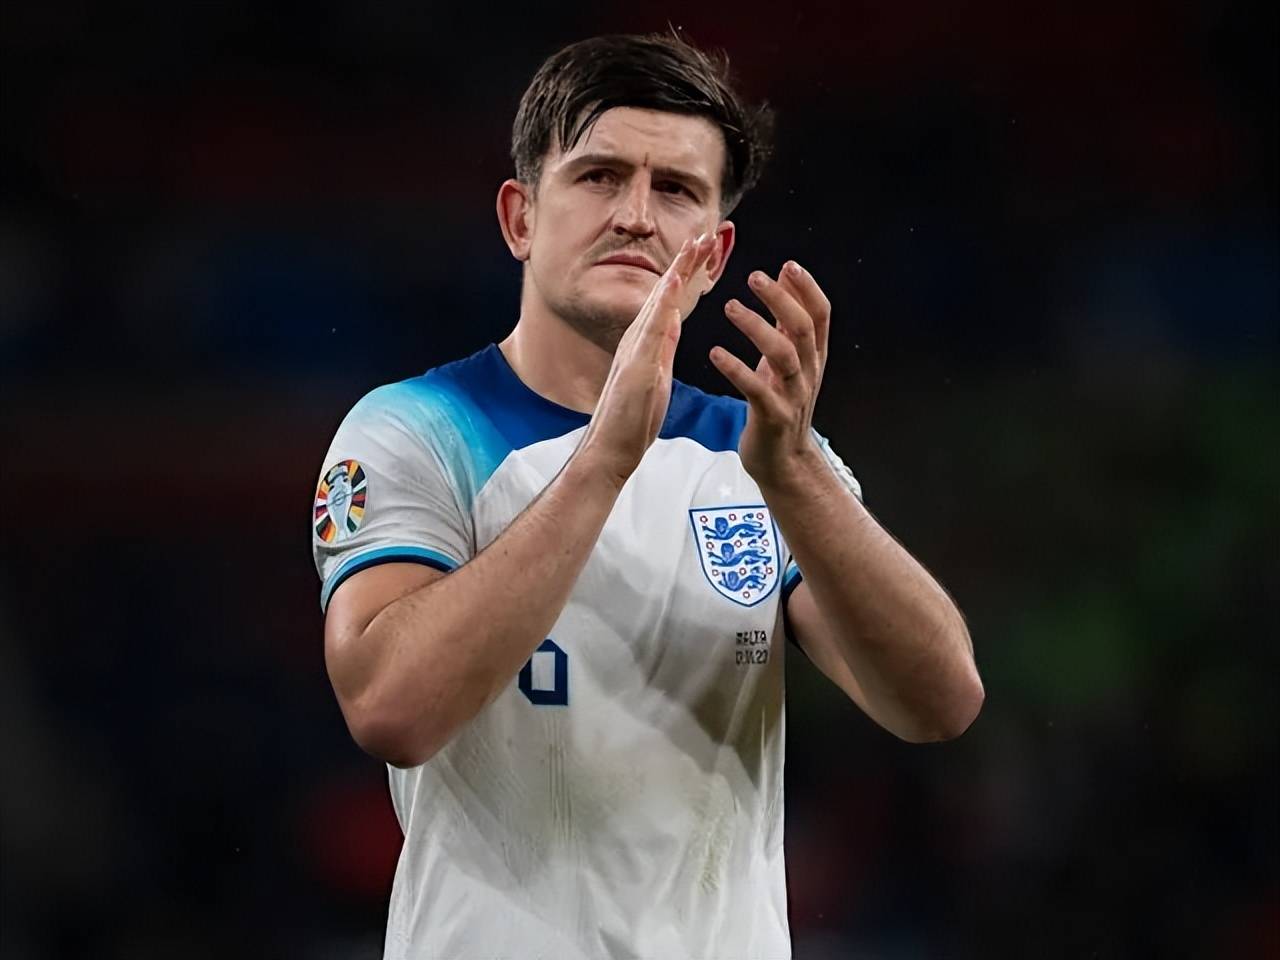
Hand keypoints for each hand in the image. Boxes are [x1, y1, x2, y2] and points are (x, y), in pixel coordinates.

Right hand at [576, 231, 718, 485]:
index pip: (668, 302)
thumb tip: (673, 322)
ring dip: (675, 272)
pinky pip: (650, 330)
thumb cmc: (631, 420)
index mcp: (646, 344)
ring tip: (693, 246)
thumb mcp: (656, 376)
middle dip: (683, 262)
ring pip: (656, 303)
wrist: (609, 450)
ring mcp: (634, 352)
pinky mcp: (635, 368)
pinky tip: (672, 283)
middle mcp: (636, 341)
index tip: (703, 251)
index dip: (685, 274)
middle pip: (663, 293)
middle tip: (703, 234)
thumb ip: (662, 348)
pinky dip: (660, 304)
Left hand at [709, 260, 830, 487]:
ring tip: (729, 306)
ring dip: (757, 327)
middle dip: (781, 300)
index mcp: (813, 357)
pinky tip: (715, 353)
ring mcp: (793, 396)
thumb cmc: (779, 405)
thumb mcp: (788, 362)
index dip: (807, 289)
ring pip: (783, 355)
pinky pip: (756, 390)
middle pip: (802, 328)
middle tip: (754, 276)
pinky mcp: (772, 416)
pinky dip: (735, 369)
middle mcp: (808, 373)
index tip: (788, 265)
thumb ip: (787, 324)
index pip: (820, 315)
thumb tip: (786, 280)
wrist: (782, 461)